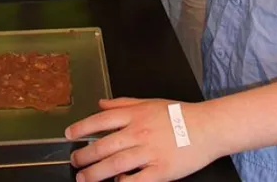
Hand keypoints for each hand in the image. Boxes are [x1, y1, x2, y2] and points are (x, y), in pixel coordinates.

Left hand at [66, 97, 217, 180]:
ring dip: (96, 173)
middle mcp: (139, 132)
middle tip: (74, 162)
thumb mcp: (149, 102)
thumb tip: (100, 103)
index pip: (102, 120)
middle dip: (85, 156)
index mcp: (136, 114)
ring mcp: (150, 152)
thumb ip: (123, 104)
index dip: (82, 128)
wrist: (207, 128)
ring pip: (115, 164)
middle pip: (105, 145)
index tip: (69, 136)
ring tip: (83, 179)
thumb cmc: (178, 115)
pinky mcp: (161, 171)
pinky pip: (137, 180)